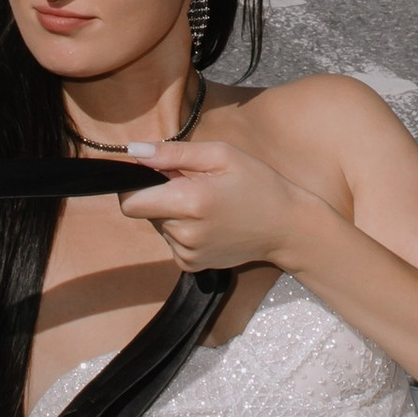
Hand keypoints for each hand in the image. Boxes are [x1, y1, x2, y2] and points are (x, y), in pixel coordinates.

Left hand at [117, 137, 316, 273]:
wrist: (287, 227)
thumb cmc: (258, 184)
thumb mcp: (221, 155)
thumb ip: (173, 153)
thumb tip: (134, 151)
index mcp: (189, 202)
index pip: (130, 202)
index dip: (135, 185)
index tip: (156, 174)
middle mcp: (184, 233)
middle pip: (145, 211)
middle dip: (160, 195)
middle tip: (194, 185)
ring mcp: (187, 253)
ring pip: (159, 226)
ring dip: (173, 213)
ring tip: (207, 204)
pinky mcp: (192, 265)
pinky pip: (172, 242)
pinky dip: (182, 230)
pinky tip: (208, 223)